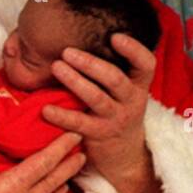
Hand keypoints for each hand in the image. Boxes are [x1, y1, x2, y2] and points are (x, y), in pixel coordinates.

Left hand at [40, 34, 176, 192]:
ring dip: (75, 81)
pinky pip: (79, 124)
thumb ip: (109, 70)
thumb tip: (80, 36)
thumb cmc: (116, 112)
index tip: (115, 36)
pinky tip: (46, 109)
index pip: (146, 64)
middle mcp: (131, 101)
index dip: (133, 49)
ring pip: (97, 98)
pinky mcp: (100, 136)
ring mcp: (116, 119)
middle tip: (67, 52)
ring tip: (56, 67)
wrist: (124, 156)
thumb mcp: (122, 92)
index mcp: (138, 86)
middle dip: (90, 63)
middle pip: (115, 79)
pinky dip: (62, 115)